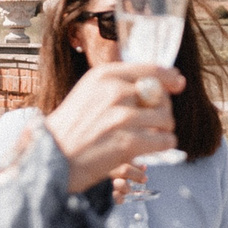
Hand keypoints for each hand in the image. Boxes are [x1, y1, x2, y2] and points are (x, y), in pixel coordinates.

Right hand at [43, 64, 181, 191]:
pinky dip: (162, 146)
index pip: (151, 69)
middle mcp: (113, 91)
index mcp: (104, 75)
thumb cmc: (72, 129)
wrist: (49, 159)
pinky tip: (150, 148)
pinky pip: (165, 140)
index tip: (178, 83)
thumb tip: (167, 81)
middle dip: (161, 111)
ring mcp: (121, 117)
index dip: (169, 77)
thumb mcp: (90, 93)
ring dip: (163, 130)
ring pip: (167, 119)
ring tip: (147, 137)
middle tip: (148, 124)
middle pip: (162, 96)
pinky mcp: (127, 143)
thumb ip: (121, 84)